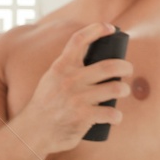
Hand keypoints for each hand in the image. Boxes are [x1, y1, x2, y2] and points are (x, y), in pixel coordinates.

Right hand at [19, 21, 131, 152]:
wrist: (32, 131)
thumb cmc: (47, 104)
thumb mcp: (51, 79)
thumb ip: (68, 68)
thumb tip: (94, 56)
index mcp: (61, 67)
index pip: (78, 40)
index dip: (96, 30)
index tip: (110, 27)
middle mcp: (69, 79)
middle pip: (109, 65)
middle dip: (125, 66)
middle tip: (127, 69)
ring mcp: (77, 98)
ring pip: (116, 88)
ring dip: (124, 90)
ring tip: (122, 91)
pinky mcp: (84, 116)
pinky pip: (112, 112)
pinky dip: (117, 116)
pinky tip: (115, 117)